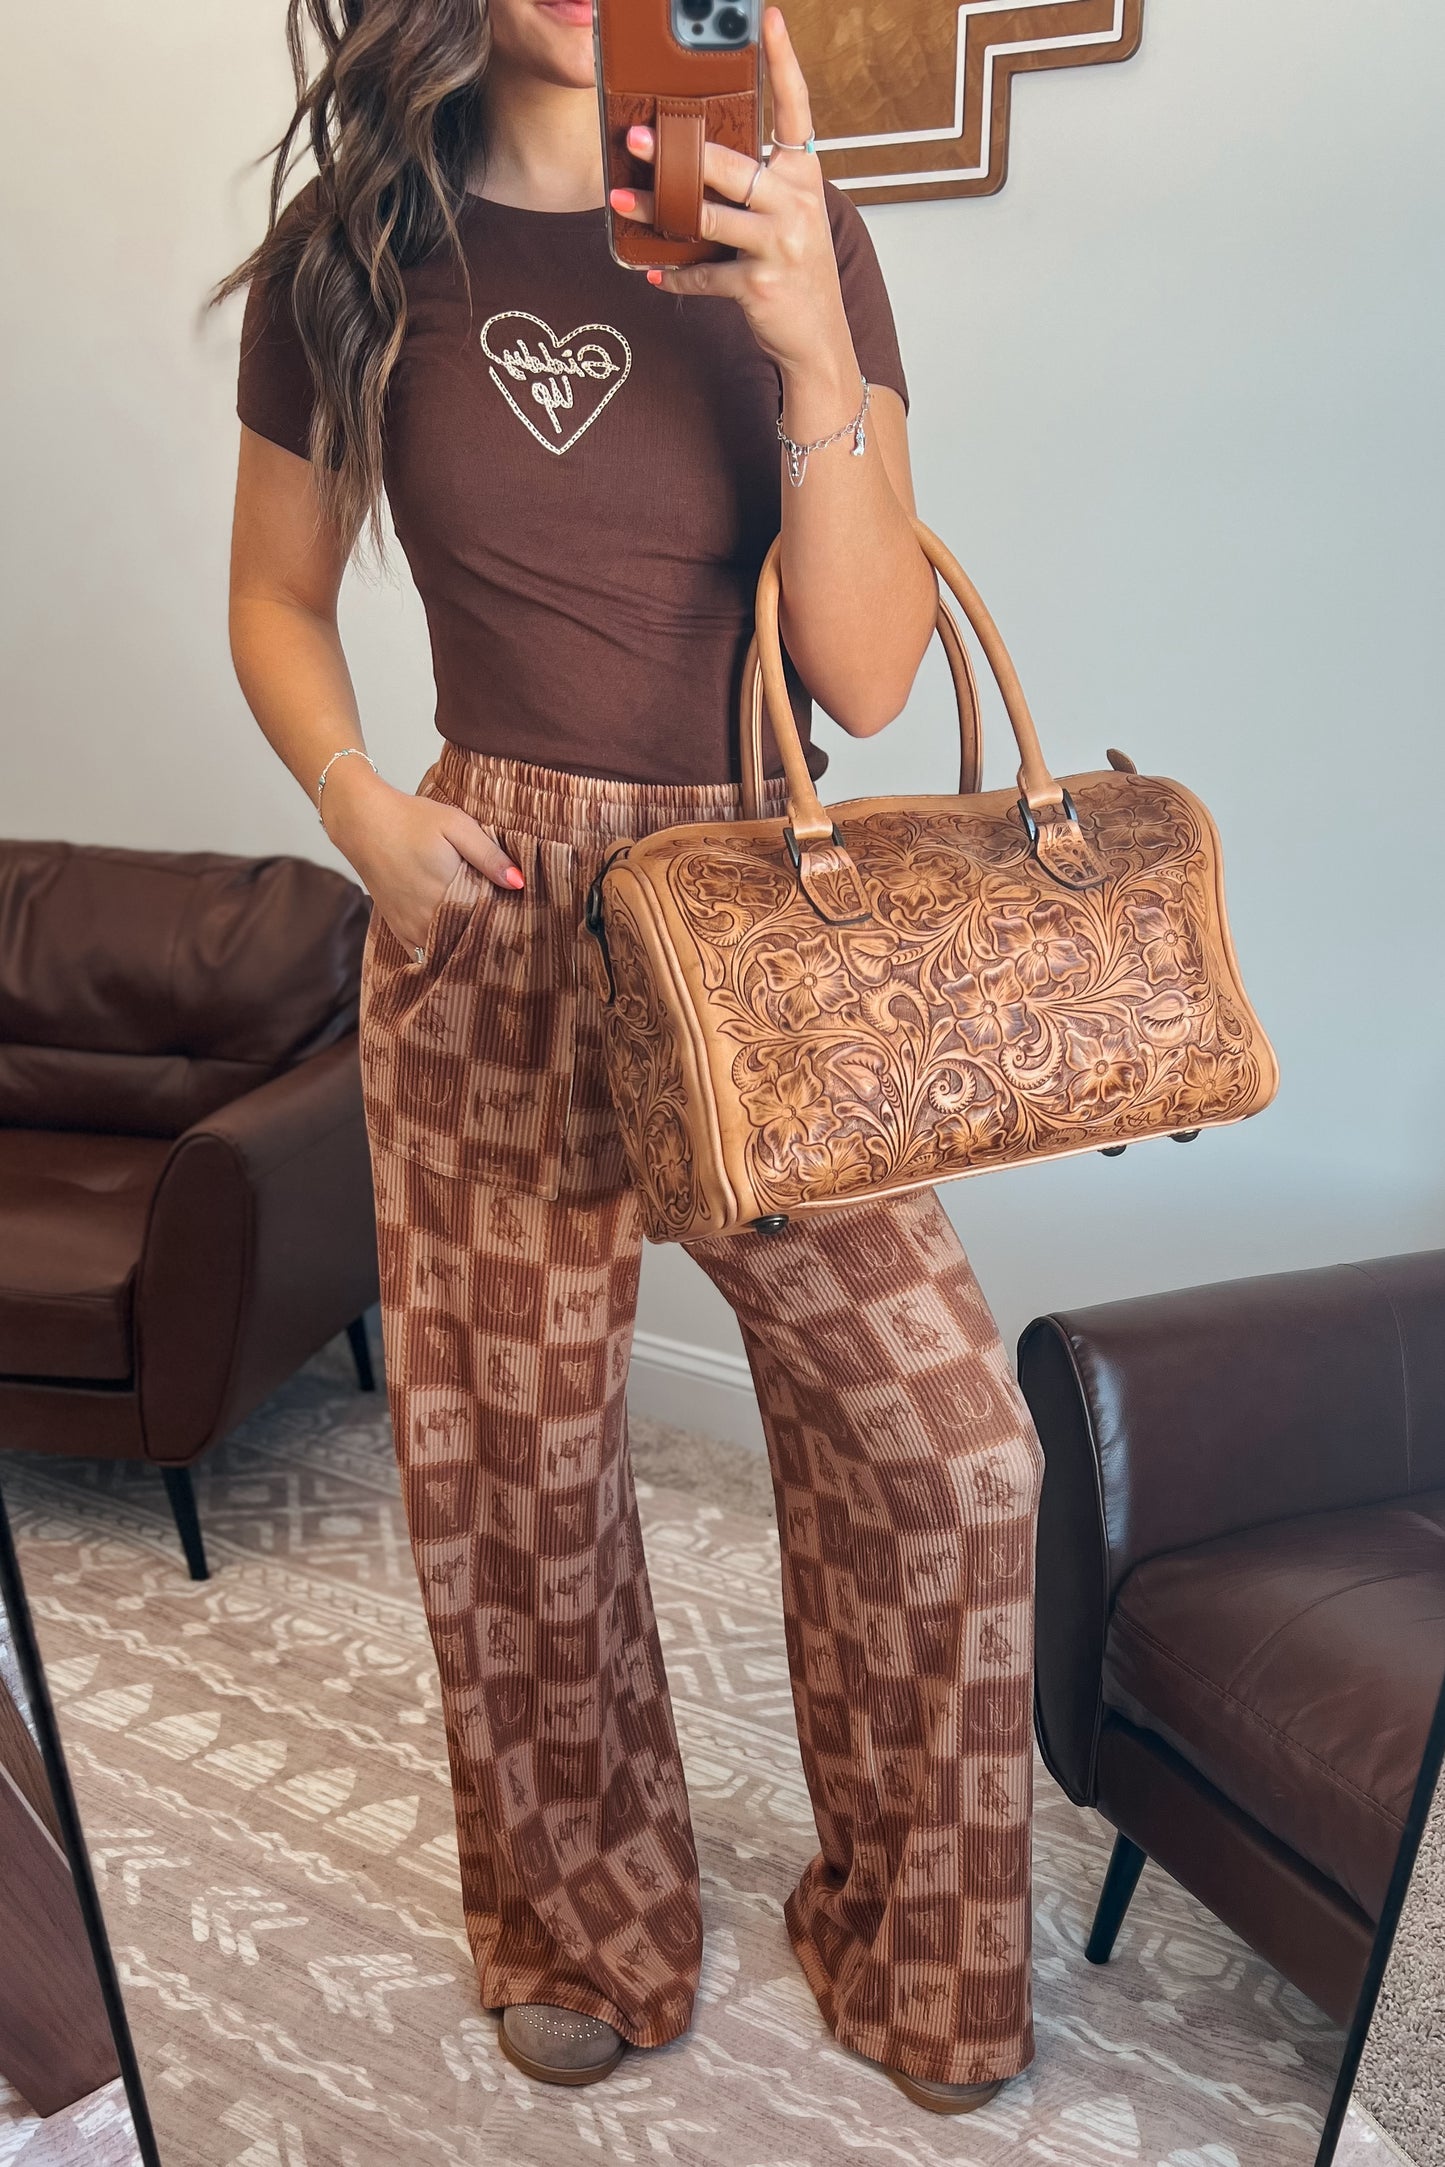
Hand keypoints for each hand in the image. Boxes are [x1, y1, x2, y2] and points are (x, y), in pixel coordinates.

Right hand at [319, 762, 523, 951]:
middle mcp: (427, 920)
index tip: (521, 922)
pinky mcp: (398, 929)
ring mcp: (410, 928)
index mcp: (447, 895)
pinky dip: (441, 950)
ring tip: (484, 933)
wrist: (362, 821)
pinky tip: (455, 938)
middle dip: (488, 938)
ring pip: (447, 951)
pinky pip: (425, 953)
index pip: (488, 926)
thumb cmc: (411, 820)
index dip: (506, 926)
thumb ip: (488, 855)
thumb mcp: (456, 826)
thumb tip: (519, 883)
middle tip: (509, 930)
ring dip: (464, 945)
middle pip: (468, 942)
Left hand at [608, 7, 855, 392]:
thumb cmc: (795, 271)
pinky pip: (704, 273)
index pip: (796, 108)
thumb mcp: (785, 218)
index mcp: (802, 176)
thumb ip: (752, 186)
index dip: (783, 62)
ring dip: (660, 209)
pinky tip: (653, 271)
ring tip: (624, 198)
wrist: (819, 339)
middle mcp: (797, 204)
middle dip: (679, 153)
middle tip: (638, 136)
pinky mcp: (760, 285)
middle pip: (730, 167)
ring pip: (707, 217)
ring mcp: (780, 245)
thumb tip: (690, 160)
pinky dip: (675, 274)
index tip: (767, 19)